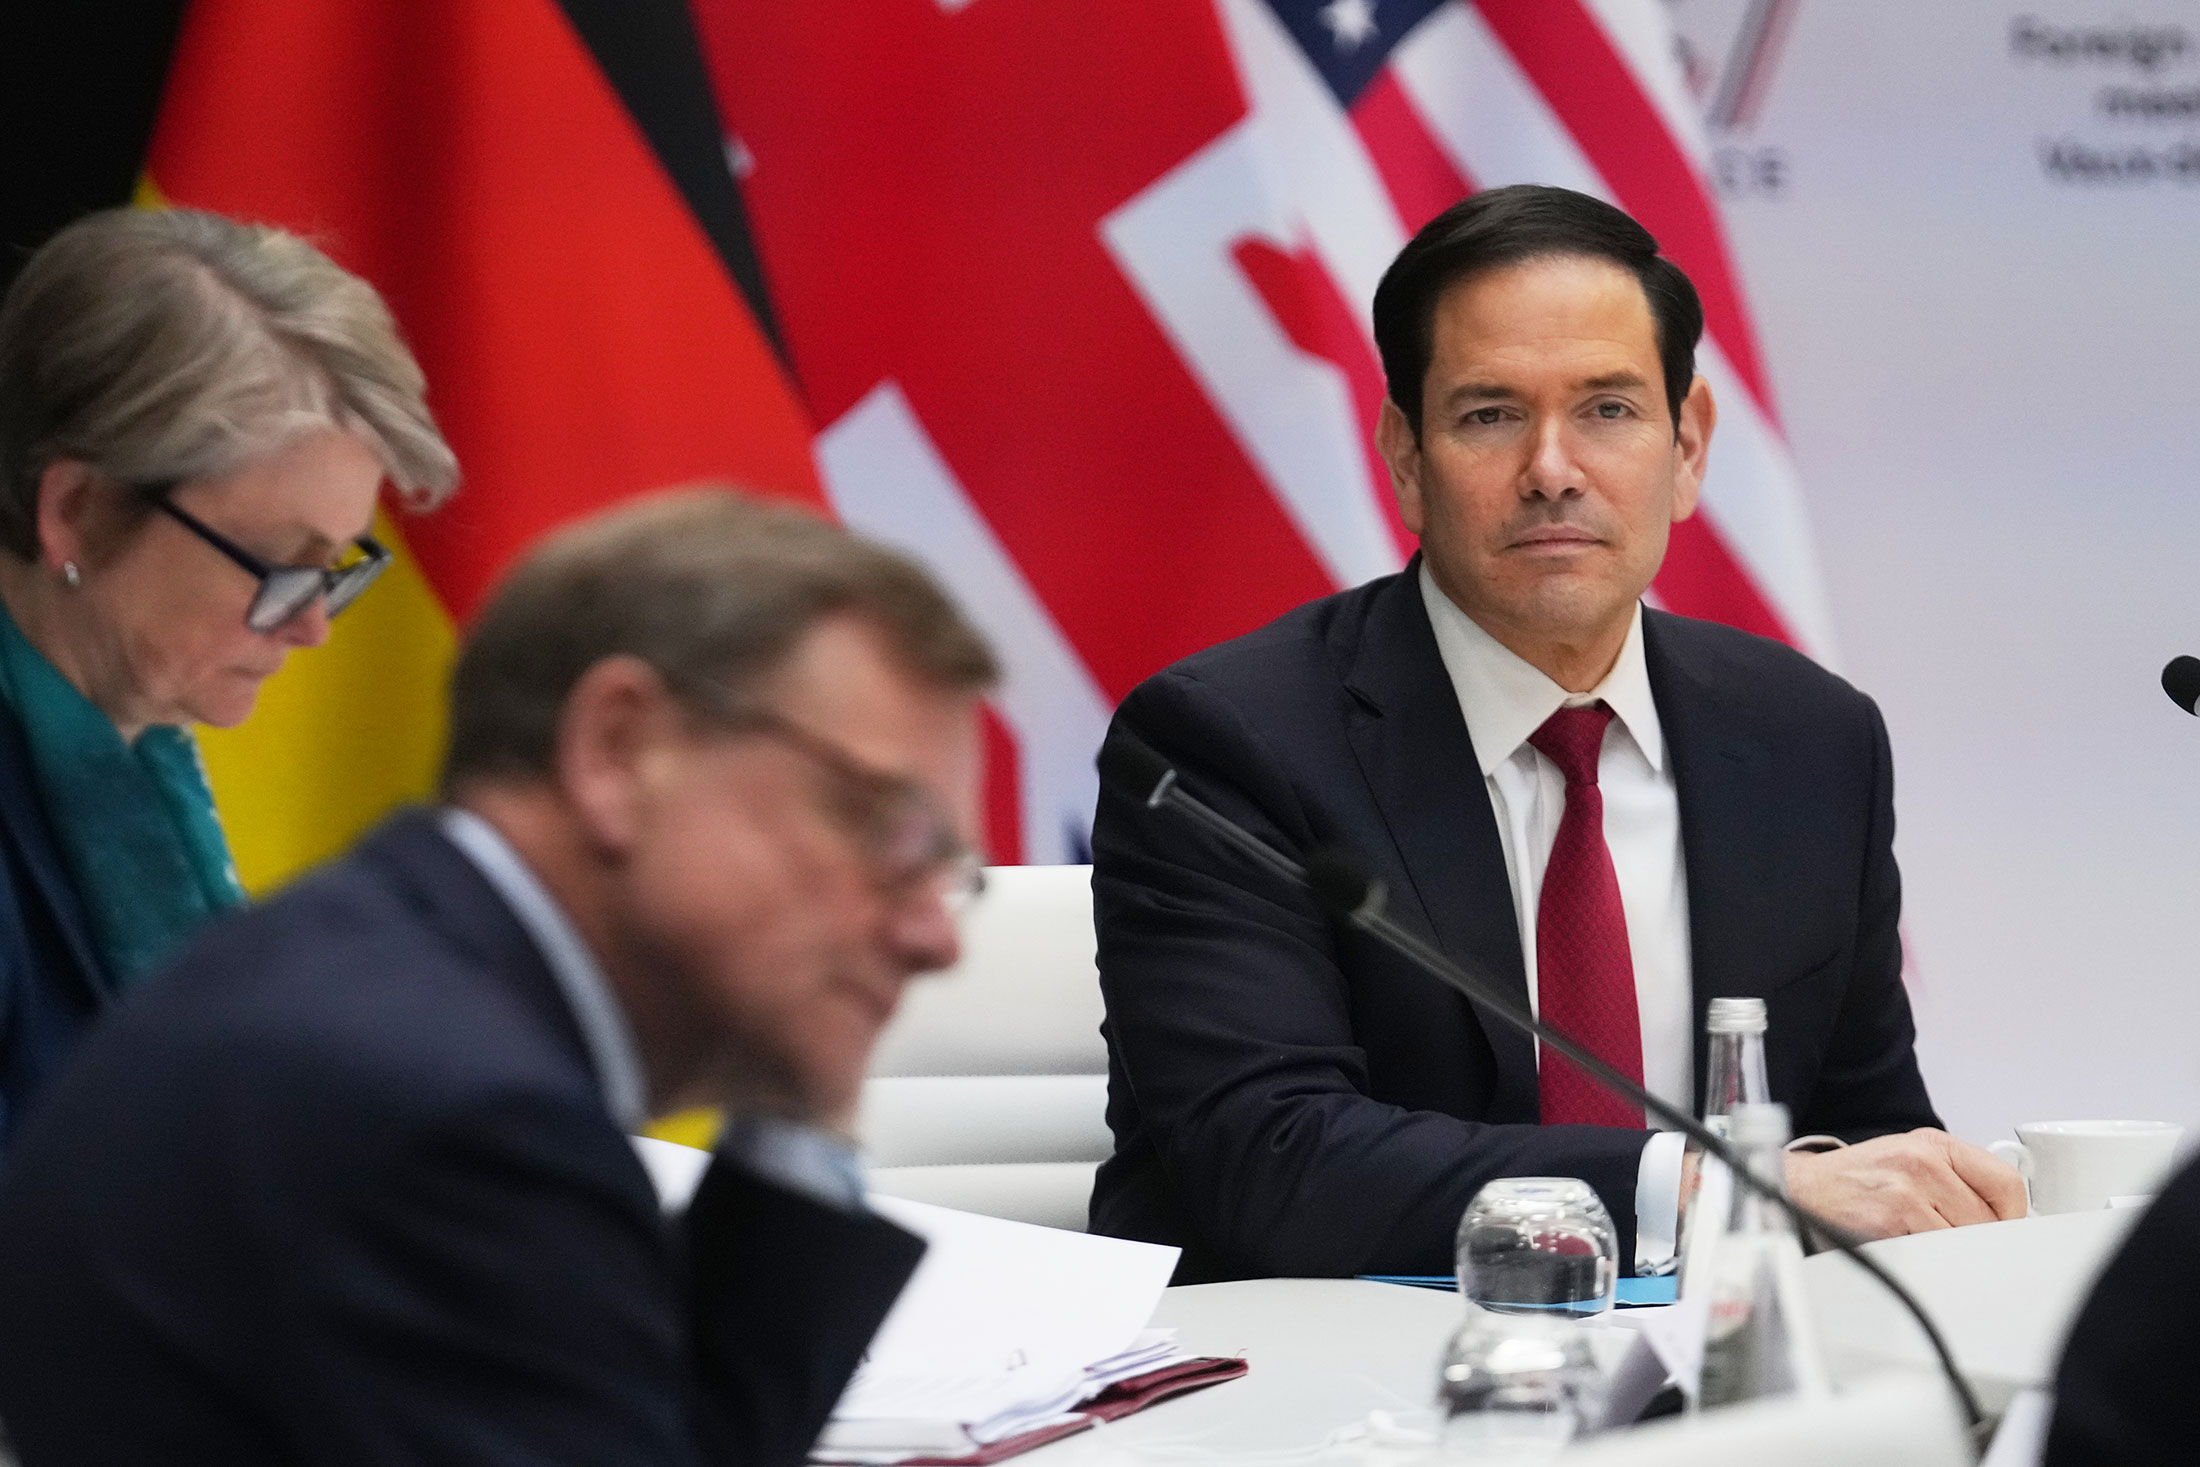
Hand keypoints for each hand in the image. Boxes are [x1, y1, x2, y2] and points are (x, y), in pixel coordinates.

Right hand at [1783, 1128, 2026, 1239]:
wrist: (1808, 1187)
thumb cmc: (1863, 1175)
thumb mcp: (1912, 1156)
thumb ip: (1958, 1176)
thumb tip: (2006, 1215)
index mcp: (1934, 1144)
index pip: (2005, 1183)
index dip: (2012, 1214)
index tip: (2003, 1225)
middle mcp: (1922, 1162)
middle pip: (1988, 1219)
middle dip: (1979, 1236)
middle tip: (1958, 1237)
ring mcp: (1906, 1191)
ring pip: (1964, 1239)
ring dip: (1952, 1248)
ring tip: (1928, 1237)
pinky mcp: (1890, 1221)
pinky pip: (1934, 1252)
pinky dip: (1928, 1256)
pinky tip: (1907, 1241)